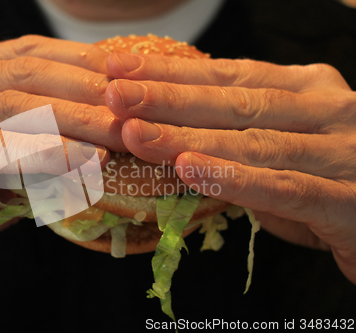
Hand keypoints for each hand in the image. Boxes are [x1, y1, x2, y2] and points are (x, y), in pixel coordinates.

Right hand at [0, 35, 122, 314]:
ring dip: (73, 120)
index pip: (26, 54)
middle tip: (138, 107)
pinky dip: (39, 153)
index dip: (80, 62)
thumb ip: (36, 148)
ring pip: (9, 107)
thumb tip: (98, 145)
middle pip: (23, 75)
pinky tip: (82, 161)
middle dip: (87, 90)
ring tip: (120, 135)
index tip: (130, 76)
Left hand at [105, 53, 355, 283]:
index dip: (173, 71)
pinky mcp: (348, 200)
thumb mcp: (285, 143)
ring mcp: (342, 152)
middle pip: (235, 102)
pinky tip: (190, 171)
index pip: (230, 74)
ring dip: (188, 137)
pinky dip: (234, 179)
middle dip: (169, 99)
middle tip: (114, 94)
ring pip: (254, 141)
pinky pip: (284, 188)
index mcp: (306, 88)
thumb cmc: (331, 177)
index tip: (121, 68)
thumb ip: (241, 133)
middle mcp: (326, 108)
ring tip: (136, 133)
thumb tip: (171, 130)